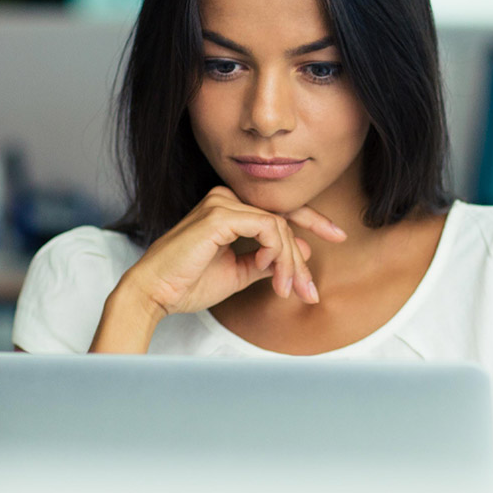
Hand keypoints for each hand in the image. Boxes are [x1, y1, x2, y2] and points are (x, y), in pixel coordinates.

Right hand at [123, 186, 346, 314]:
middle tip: (312, 289)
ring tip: (287, 290)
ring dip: (290, 263)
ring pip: (280, 227)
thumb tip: (300, 254)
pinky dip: (278, 254)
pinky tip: (273, 275)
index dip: (312, 222)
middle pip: (284, 219)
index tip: (338, 236)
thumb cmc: (187, 284)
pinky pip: (269, 229)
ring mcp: (223, 202)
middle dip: (302, 257)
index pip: (278, 211)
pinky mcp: (221, 215)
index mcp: (228, 208)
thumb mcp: (238, 272)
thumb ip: (266, 261)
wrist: (154, 294)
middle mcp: (226, 198)